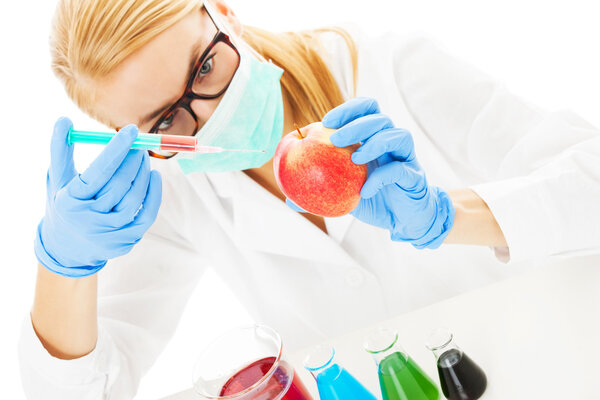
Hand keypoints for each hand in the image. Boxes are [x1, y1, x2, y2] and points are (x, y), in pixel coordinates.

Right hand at [34, 117, 162, 276]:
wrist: (66, 248)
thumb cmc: (64, 203)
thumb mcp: (58, 179)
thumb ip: (61, 150)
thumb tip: (64, 120)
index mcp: (70, 200)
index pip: (98, 171)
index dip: (117, 150)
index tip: (132, 130)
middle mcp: (89, 219)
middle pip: (119, 184)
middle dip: (133, 160)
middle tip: (139, 145)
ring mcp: (108, 233)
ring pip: (134, 198)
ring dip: (143, 174)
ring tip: (143, 158)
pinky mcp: (125, 241)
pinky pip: (146, 214)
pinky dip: (153, 194)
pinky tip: (153, 177)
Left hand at [322, 97, 453, 248]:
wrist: (403, 219)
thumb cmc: (372, 200)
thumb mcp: (341, 196)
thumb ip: (318, 194)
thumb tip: (288, 199)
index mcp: (374, 138)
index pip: (365, 110)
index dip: (347, 110)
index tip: (326, 122)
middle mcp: (391, 142)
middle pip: (379, 117)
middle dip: (356, 123)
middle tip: (335, 139)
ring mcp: (405, 157)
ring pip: (397, 135)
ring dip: (373, 143)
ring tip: (354, 159)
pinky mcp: (414, 176)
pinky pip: (399, 169)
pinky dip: (381, 178)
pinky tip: (365, 191)